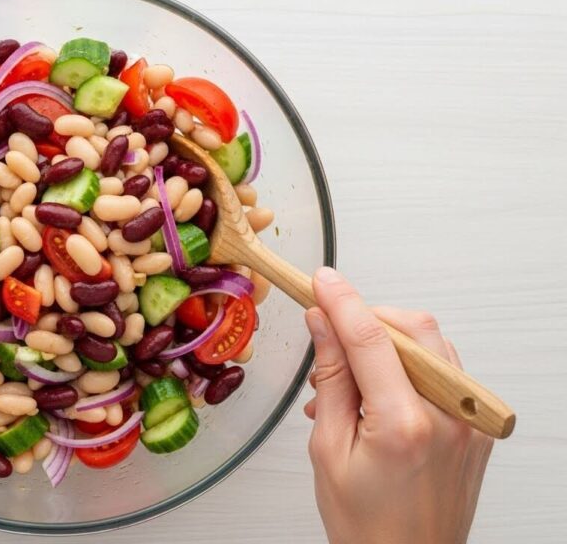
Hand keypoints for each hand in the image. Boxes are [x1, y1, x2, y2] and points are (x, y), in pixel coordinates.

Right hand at [304, 267, 492, 543]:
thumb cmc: (366, 525)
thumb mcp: (328, 450)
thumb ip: (331, 380)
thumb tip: (324, 326)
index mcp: (404, 424)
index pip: (371, 338)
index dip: (342, 301)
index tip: (322, 280)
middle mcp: (449, 416)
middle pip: (413, 329)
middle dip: (369, 318)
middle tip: (330, 331)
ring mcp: (471, 422)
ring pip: (433, 346)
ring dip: (389, 343)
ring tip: (349, 378)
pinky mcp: (478, 428)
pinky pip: (446, 373)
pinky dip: (410, 367)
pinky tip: (379, 393)